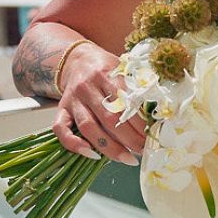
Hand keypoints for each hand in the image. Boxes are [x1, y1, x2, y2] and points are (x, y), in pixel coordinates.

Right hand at [55, 43, 145, 161]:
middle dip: (130, 139)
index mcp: (105, 74)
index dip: (140, 124)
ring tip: (128, 158)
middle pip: (109, 119)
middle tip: (144, 150)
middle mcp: (86, 87)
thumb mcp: (123, 70)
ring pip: (89, 128)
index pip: (125, 103)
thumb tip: (156, 116)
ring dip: (110, 147)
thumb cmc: (106, 69)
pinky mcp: (61, 109)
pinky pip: (61, 130)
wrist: (79, 59)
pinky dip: (75, 145)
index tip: (152, 136)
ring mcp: (72, 100)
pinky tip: (92, 155)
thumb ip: (135, 90)